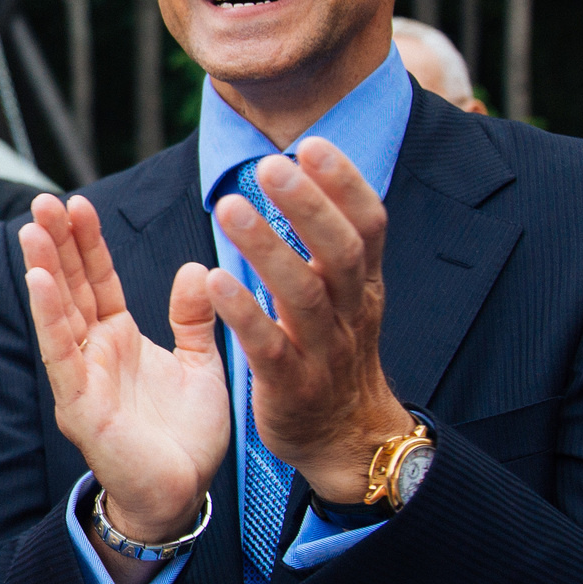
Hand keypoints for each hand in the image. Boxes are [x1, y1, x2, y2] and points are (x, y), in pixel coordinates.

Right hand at [21, 193, 230, 541]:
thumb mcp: (200, 366)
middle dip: (57, 243)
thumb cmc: (185, 438)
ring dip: (44, 269)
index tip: (78, 202)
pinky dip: (50, 316)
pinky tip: (40, 280)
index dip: (87, 243)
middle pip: (70, 287)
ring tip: (33, 227)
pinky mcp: (80, 406)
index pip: (96, 281)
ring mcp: (81, 379)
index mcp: (118, 340)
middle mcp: (92, 354)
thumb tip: (195, 269)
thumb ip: (193, 320)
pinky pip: (61, 354)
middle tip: (43, 199)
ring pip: (58, 314)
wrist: (182, 495)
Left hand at [207, 142, 413, 502]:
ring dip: (267, 249)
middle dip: (308, 205)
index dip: (344, 184)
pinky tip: (215, 280)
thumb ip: (327, 240)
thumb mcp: (344, 294)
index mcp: (362, 285)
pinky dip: (245, 313)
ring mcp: (324, 350)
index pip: (367, 225)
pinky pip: (270, 346)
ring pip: (304, 294)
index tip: (311, 144)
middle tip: (271, 166)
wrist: (346, 439)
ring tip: (229, 208)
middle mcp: (351, 312)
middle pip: (340, 251)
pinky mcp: (292, 386)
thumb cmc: (334, 352)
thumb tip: (305, 169)